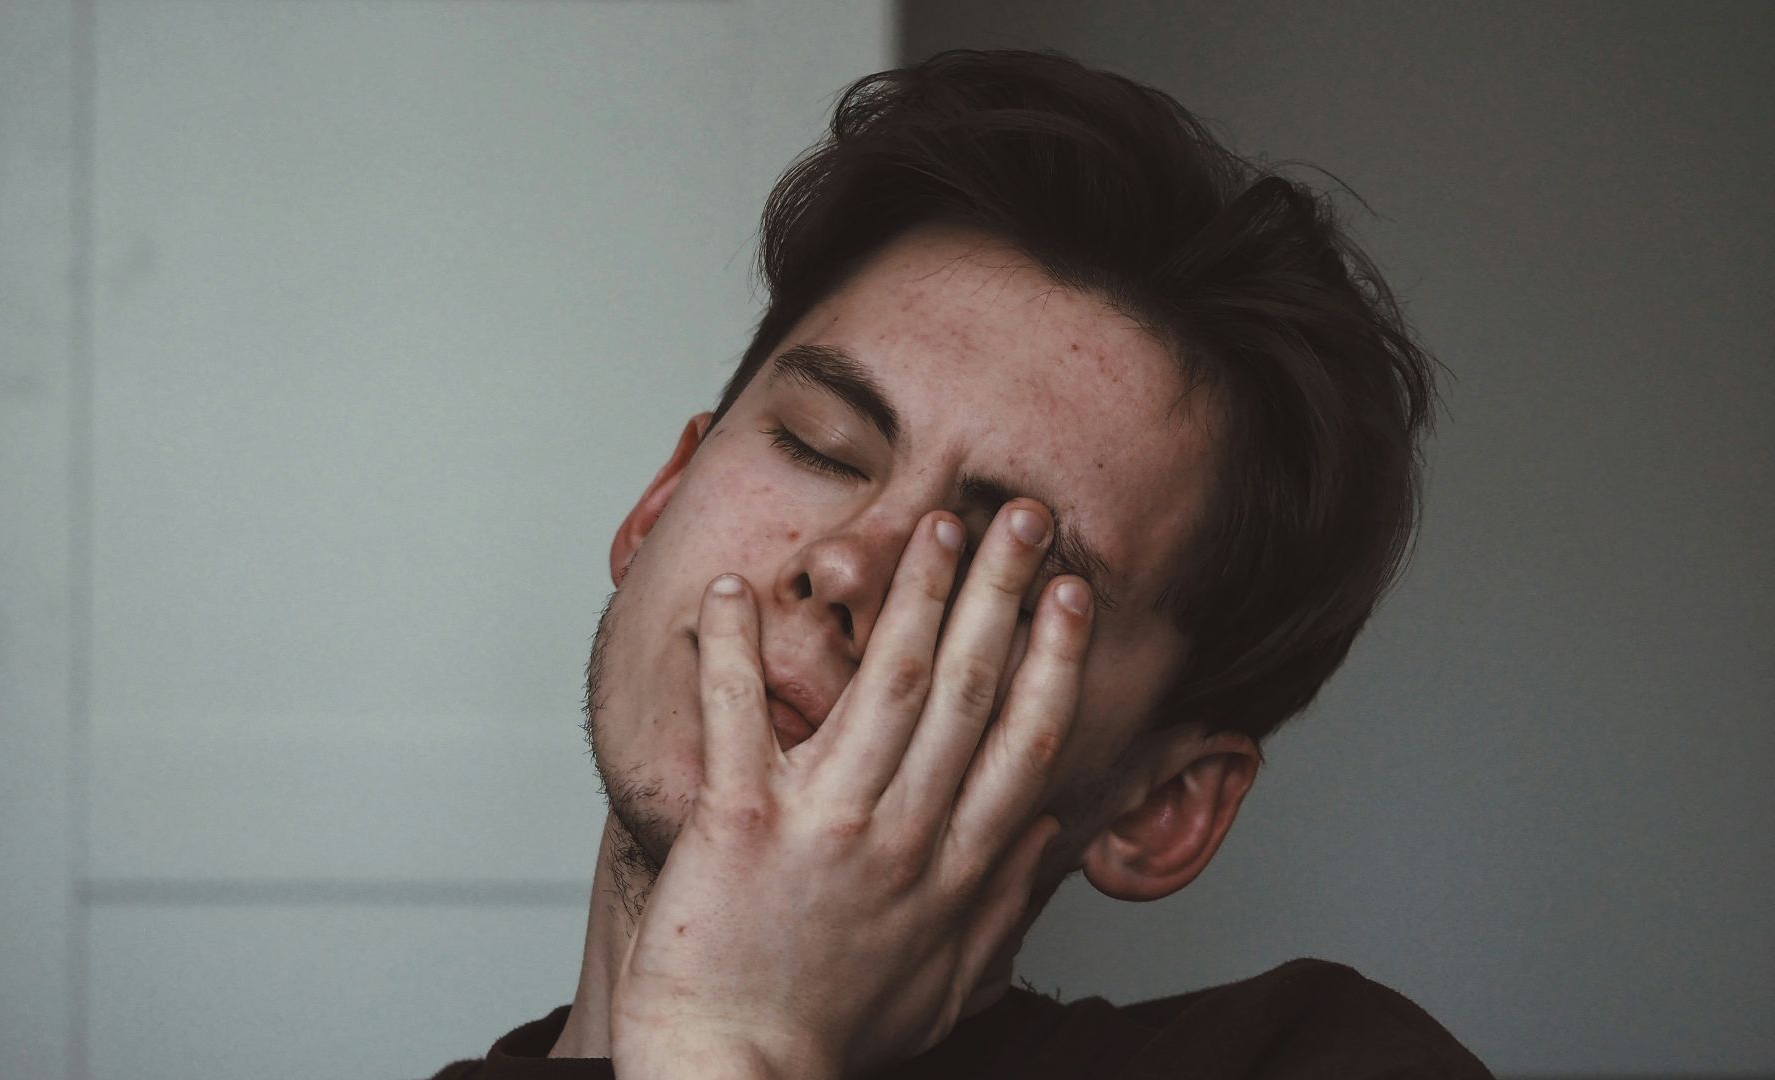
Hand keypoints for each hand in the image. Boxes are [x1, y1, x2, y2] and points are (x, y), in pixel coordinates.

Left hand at [609, 501, 1094, 1078]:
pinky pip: (738, 718)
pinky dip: (731, 651)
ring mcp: (824, 824)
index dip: (1054, 658)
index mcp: (954, 869)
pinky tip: (734, 590)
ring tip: (933, 525)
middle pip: (969, 690)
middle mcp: (902, 835)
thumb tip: (1050, 834)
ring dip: (912, 595)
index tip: (1072, 594)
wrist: (736, 1076)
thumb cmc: (830, 1033)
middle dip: (1001, 592)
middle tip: (1021, 517)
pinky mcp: (739, 823)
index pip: (1024, 741)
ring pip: (884, 685)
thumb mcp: (947, 985)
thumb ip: (1002, 905)